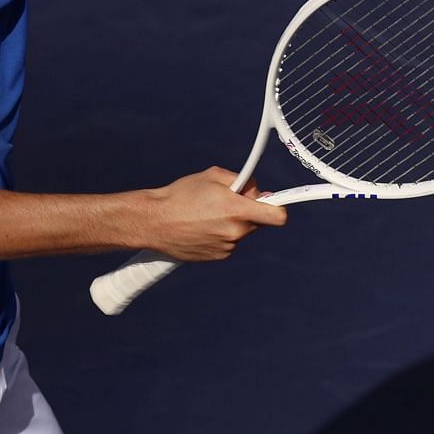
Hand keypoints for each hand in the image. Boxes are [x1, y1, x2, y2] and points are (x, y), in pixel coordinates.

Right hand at [146, 167, 286, 260]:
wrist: (154, 222)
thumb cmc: (181, 195)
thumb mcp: (213, 176)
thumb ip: (242, 181)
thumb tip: (257, 190)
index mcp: (237, 210)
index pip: (277, 216)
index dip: (279, 208)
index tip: (278, 203)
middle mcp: (236, 232)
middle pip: (257, 221)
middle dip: (248, 210)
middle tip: (227, 201)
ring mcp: (227, 247)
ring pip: (241, 232)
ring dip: (232, 223)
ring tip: (207, 214)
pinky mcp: (217, 256)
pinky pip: (228, 242)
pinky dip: (220, 235)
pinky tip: (201, 227)